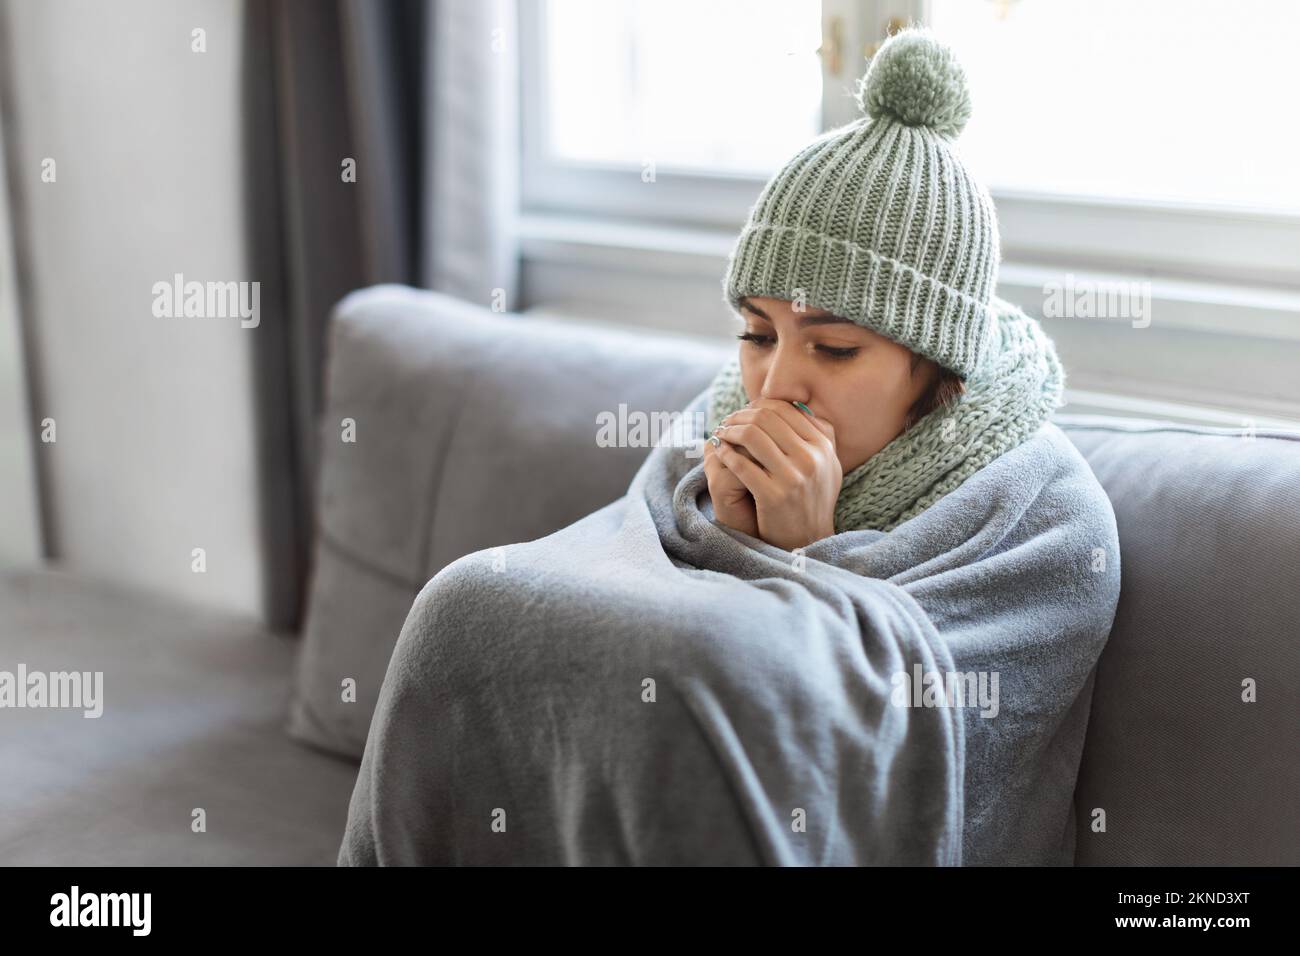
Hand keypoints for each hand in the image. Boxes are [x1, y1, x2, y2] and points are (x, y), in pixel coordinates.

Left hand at [709, 399, 840, 550]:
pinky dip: (726, 454)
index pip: (785, 409)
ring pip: (752, 436)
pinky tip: (720, 452)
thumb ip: (818, 433)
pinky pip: (742, 464)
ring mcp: (794, 478)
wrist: (809, 539)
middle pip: (766, 418)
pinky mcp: (774, 496)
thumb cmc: (812, 497)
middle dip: (740, 415)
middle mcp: (812, 458)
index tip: (744, 411)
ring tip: (720, 434)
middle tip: (727, 421)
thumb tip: (796, 402)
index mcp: (823, 445)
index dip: (758, 405)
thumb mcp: (826, 463)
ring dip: (730, 431)